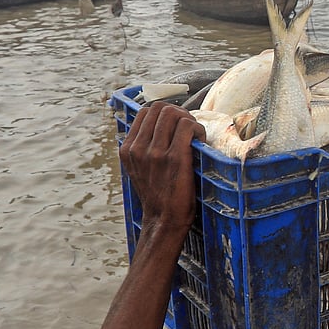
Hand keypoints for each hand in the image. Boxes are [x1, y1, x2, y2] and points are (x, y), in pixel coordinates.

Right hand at [119, 101, 204, 234]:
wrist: (164, 220)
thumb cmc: (158, 195)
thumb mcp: (140, 169)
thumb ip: (143, 148)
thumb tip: (161, 126)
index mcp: (128, 149)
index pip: (146, 111)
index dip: (165, 113)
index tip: (177, 125)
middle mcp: (138, 148)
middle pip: (160, 108)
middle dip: (179, 112)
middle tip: (189, 128)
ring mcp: (155, 153)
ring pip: (173, 113)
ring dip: (189, 119)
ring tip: (195, 134)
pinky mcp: (174, 158)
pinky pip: (187, 126)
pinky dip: (198, 128)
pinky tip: (201, 140)